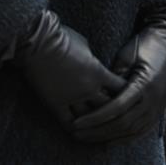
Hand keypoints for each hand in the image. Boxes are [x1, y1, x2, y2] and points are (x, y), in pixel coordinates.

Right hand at [13, 10, 125, 130]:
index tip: (127, 94)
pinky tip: (78, 129)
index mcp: (98, 71)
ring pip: (91, 118)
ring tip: (99, 124)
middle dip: (114, 109)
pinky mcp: (56, 104)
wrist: (38, 41)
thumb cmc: (61, 36)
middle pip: (109, 106)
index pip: (120, 88)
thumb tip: (95, 65)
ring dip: (96, 120)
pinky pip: (69, 123)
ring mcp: (72, 98)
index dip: (125, 92)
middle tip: (117, 114)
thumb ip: (92, 59)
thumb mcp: (84, 44)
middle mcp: (88, 88)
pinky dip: (76, 127)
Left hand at [72, 11, 165, 143]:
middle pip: (122, 124)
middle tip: (76, 133)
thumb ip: (114, 76)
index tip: (77, 122)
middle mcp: (153, 101)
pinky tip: (108, 140)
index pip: (117, 108)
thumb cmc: (145, 44)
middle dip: (97, 131)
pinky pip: (140, 131)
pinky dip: (123, 138)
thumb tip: (97, 94)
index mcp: (145, 85)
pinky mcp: (158, 112)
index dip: (96, 117)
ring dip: (107, 137)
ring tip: (87, 138)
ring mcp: (157, 109)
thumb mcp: (127, 54)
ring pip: (130, 131)